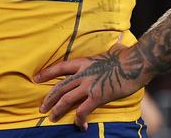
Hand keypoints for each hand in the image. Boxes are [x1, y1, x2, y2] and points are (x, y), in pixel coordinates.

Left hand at [34, 38, 148, 129]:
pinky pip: (83, 110)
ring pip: (66, 99)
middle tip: (41, 108)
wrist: (134, 62)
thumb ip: (106, 53)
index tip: (36, 78)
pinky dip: (79, 119)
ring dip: (58, 110)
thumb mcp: (110, 52)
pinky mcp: (97, 96)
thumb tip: (116, 44)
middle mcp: (82, 74)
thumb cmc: (125, 57)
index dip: (46, 73)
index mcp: (83, 62)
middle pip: (59, 87)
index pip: (59, 67)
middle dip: (49, 98)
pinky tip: (80, 126)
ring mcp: (89, 85)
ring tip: (52, 118)